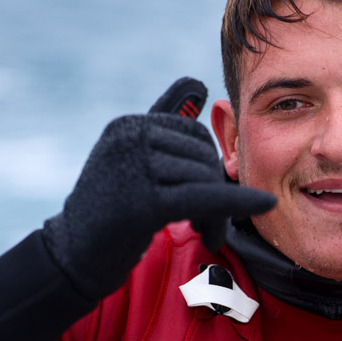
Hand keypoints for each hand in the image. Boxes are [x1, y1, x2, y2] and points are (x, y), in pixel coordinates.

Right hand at [42, 77, 275, 299]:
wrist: (74, 257)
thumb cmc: (110, 208)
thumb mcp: (134, 157)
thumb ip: (164, 120)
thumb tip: (197, 83)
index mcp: (130, 126)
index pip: (195, 136)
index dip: (208, 168)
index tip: (205, 202)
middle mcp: (129, 139)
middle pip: (202, 157)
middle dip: (214, 191)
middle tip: (210, 226)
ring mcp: (133, 168)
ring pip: (205, 180)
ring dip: (216, 214)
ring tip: (207, 233)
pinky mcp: (142, 203)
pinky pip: (204, 197)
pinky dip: (237, 202)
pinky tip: (267, 204)